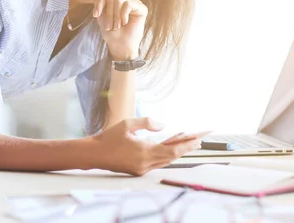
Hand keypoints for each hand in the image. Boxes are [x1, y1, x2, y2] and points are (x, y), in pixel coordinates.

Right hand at [85, 117, 201, 175]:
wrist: (94, 154)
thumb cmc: (109, 138)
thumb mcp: (128, 124)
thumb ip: (147, 123)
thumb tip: (163, 126)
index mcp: (144, 151)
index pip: (172, 150)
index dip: (187, 145)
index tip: (198, 139)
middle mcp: (145, 163)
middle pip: (172, 156)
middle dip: (186, 147)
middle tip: (200, 140)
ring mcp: (142, 168)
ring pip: (166, 160)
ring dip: (178, 151)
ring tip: (190, 141)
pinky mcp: (138, 170)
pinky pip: (158, 161)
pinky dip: (167, 153)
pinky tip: (172, 145)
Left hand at [93, 0, 147, 59]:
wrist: (120, 45)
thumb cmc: (111, 32)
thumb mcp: (102, 15)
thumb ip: (102, 2)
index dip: (100, 2)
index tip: (96, 15)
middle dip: (108, 13)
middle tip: (110, 26)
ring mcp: (135, 3)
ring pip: (119, 0)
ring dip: (115, 16)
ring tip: (117, 26)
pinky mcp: (142, 8)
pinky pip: (128, 4)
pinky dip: (123, 15)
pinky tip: (125, 22)